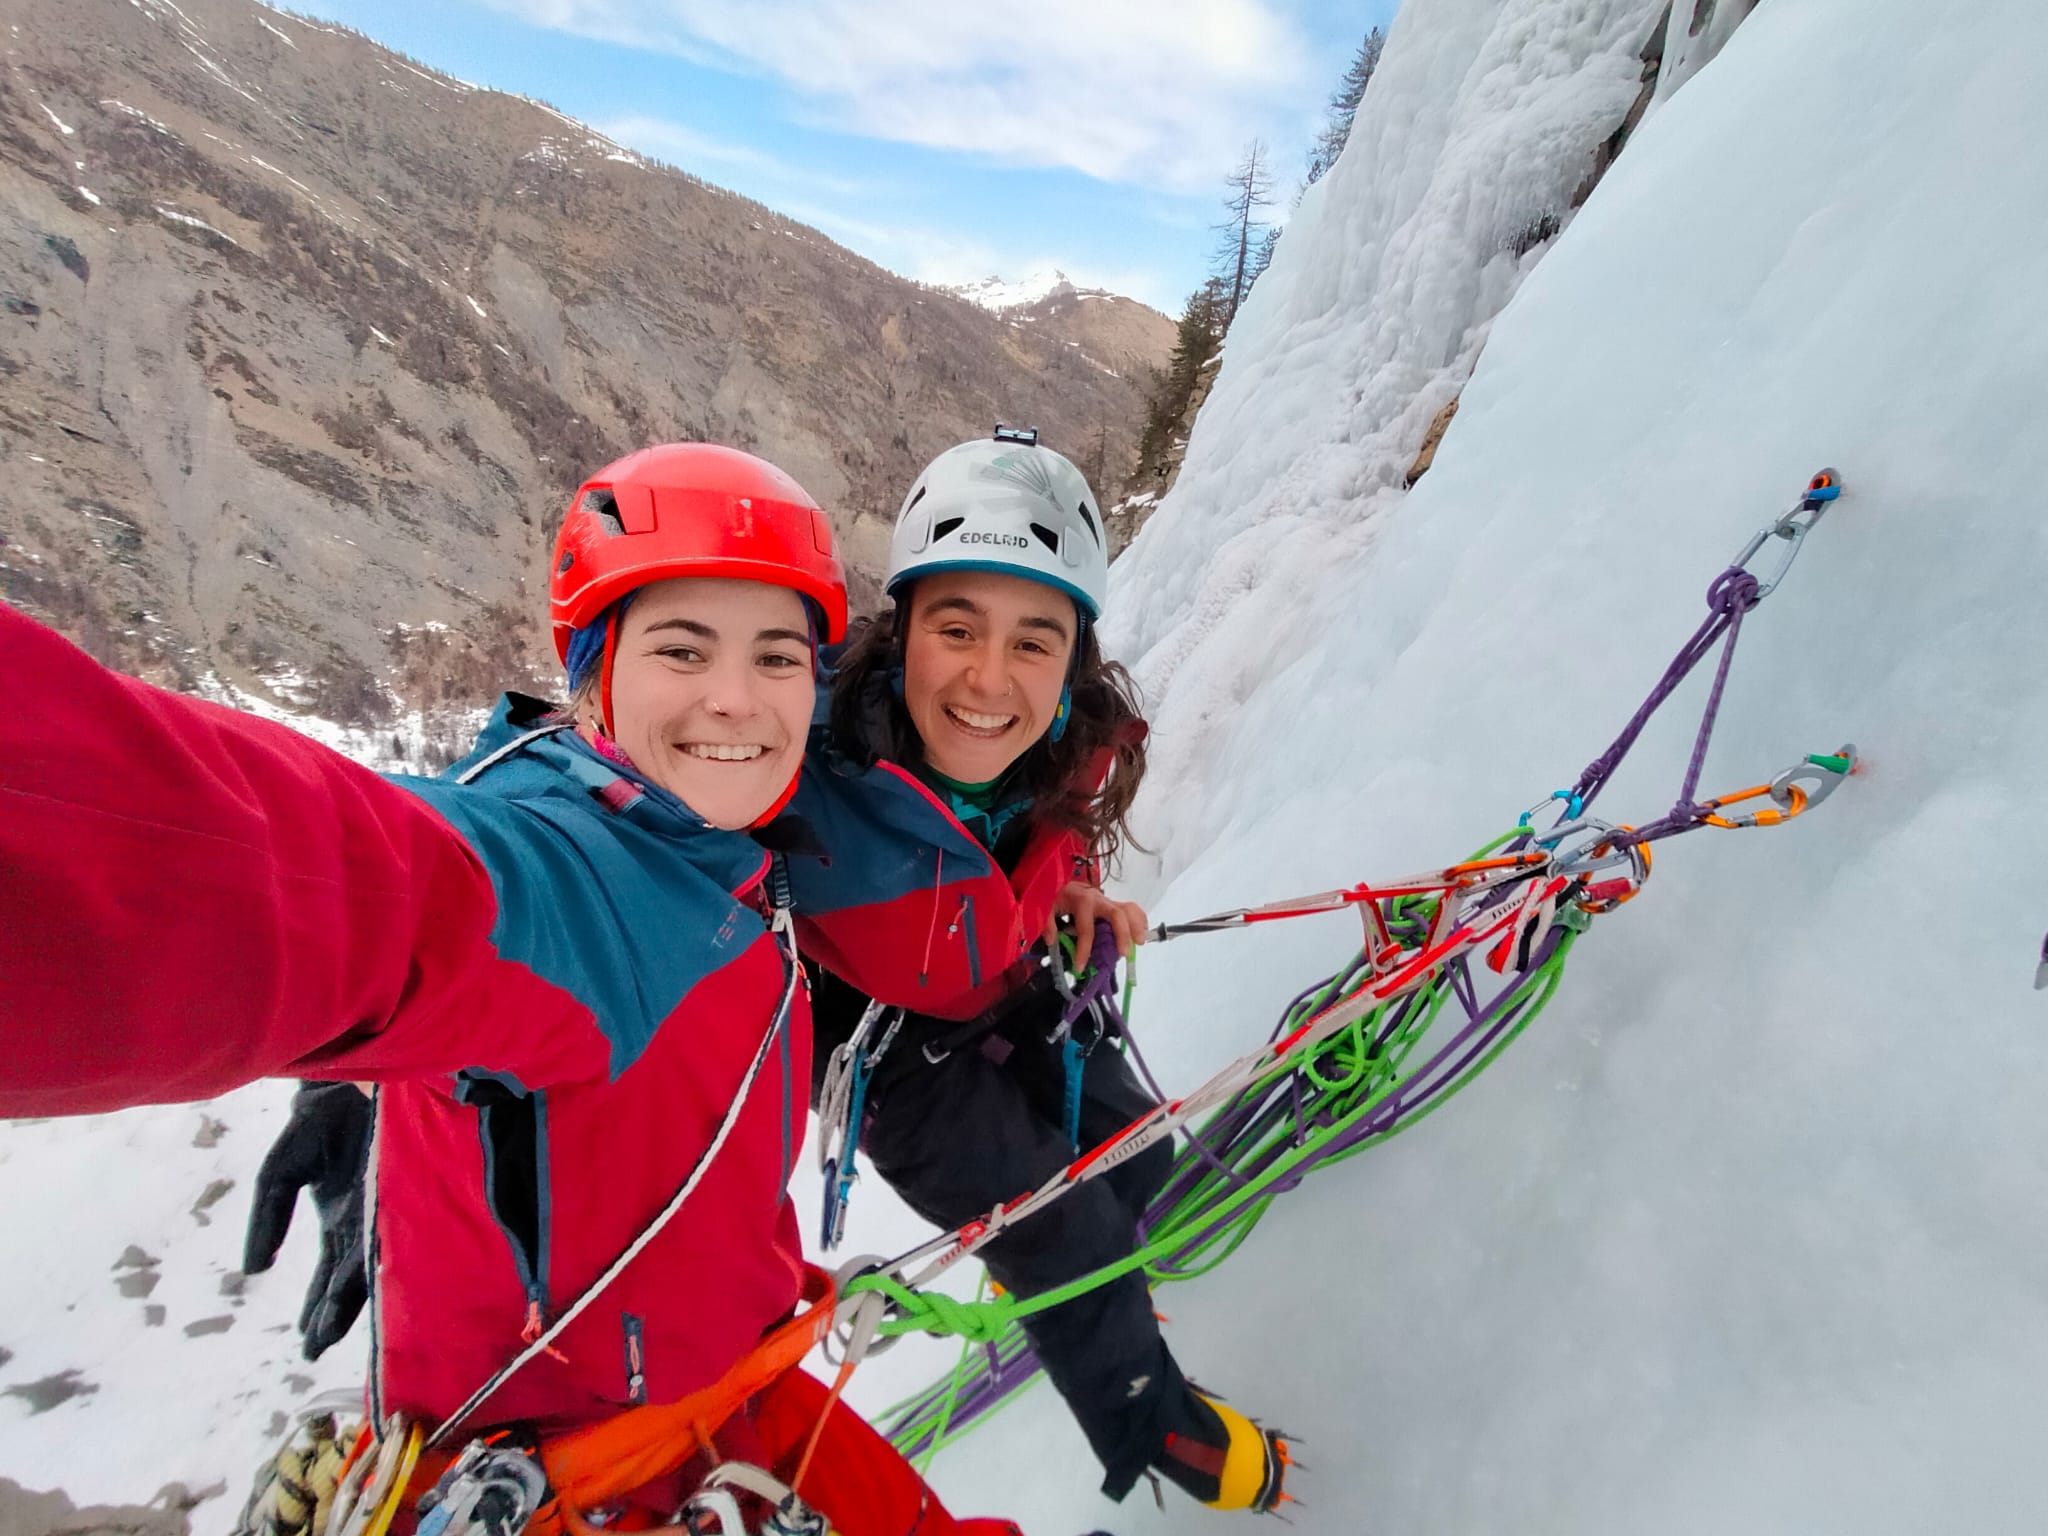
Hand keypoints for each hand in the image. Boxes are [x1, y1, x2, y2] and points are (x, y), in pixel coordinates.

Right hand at [243, 1081, 372, 1361]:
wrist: (353, 1068)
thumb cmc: (320, 1115)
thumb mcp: (283, 1167)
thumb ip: (269, 1214)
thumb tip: (252, 1269)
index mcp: (345, 1217)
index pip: (335, 1275)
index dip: (322, 1309)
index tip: (308, 1344)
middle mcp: (372, 1215)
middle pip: (357, 1275)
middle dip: (337, 1313)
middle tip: (320, 1350)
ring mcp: (392, 1198)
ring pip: (377, 1255)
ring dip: (357, 1292)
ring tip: (337, 1328)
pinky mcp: (407, 1177)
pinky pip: (397, 1221)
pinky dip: (385, 1250)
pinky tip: (379, 1278)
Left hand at [1047, 881, 1149, 959]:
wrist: (1060, 880)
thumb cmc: (1054, 895)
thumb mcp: (1045, 906)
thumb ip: (1046, 922)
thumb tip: (1052, 940)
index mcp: (1081, 901)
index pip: (1086, 929)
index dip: (1084, 950)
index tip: (1080, 967)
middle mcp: (1098, 899)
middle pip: (1117, 914)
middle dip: (1122, 934)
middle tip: (1124, 953)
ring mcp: (1107, 901)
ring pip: (1128, 909)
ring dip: (1136, 926)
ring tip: (1139, 943)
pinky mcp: (1111, 903)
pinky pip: (1130, 909)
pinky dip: (1138, 919)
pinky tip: (1141, 933)